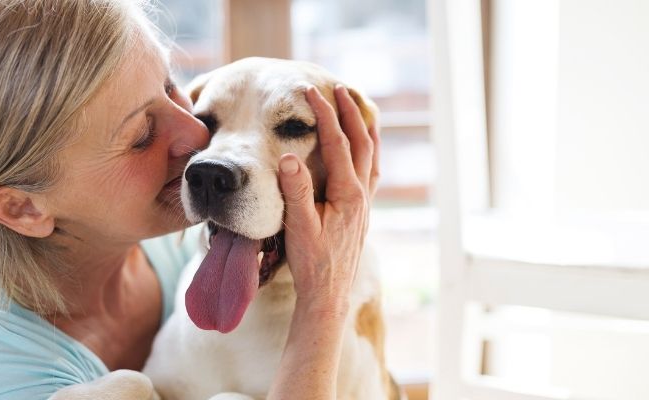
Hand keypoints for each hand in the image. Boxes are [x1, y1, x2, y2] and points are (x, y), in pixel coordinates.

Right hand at [277, 85, 379, 311]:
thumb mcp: (298, 227)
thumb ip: (295, 192)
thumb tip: (289, 157)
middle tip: (338, 87)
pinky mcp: (361, 212)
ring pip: (371, 156)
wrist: (328, 295)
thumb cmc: (312, 263)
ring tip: (359, 108)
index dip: (324, 115)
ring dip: (364, 128)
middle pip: (361, 143)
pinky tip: (364, 150)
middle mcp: (362, 195)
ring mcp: (365, 204)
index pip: (337, 143)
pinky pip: (371, 172)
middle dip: (350, 112)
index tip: (310, 92)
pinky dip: (368, 152)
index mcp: (348, 194)